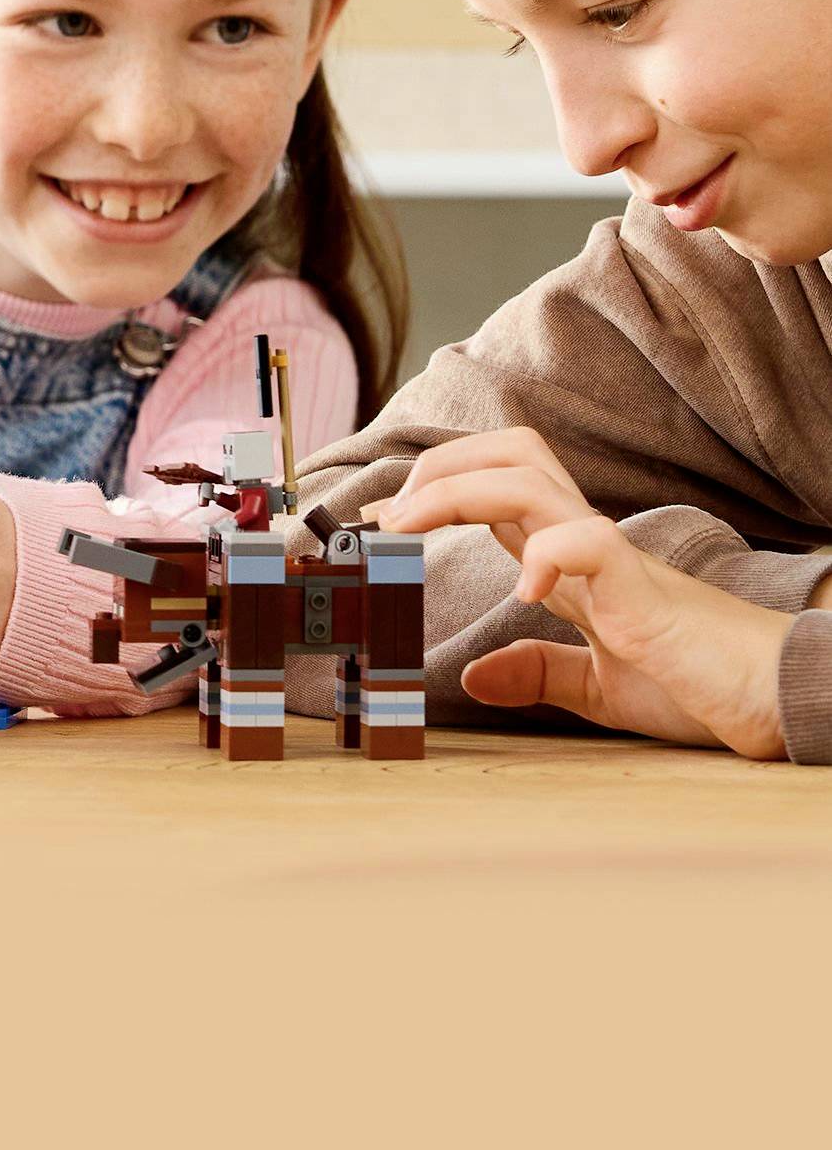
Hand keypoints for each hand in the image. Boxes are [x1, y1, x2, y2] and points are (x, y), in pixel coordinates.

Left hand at [379, 428, 789, 758]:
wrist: (771, 696)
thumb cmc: (694, 682)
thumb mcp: (598, 686)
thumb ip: (540, 673)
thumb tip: (474, 677)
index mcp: (567, 556)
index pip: (493, 488)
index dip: (429, 490)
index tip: (378, 523)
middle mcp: (583, 539)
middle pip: (507, 452)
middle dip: (437, 467)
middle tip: (389, 517)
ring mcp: (611, 556)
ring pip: (528, 475)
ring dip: (456, 491)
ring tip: (410, 529)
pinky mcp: (641, 588)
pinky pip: (587, 541)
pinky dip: (544, 556)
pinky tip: (524, 593)